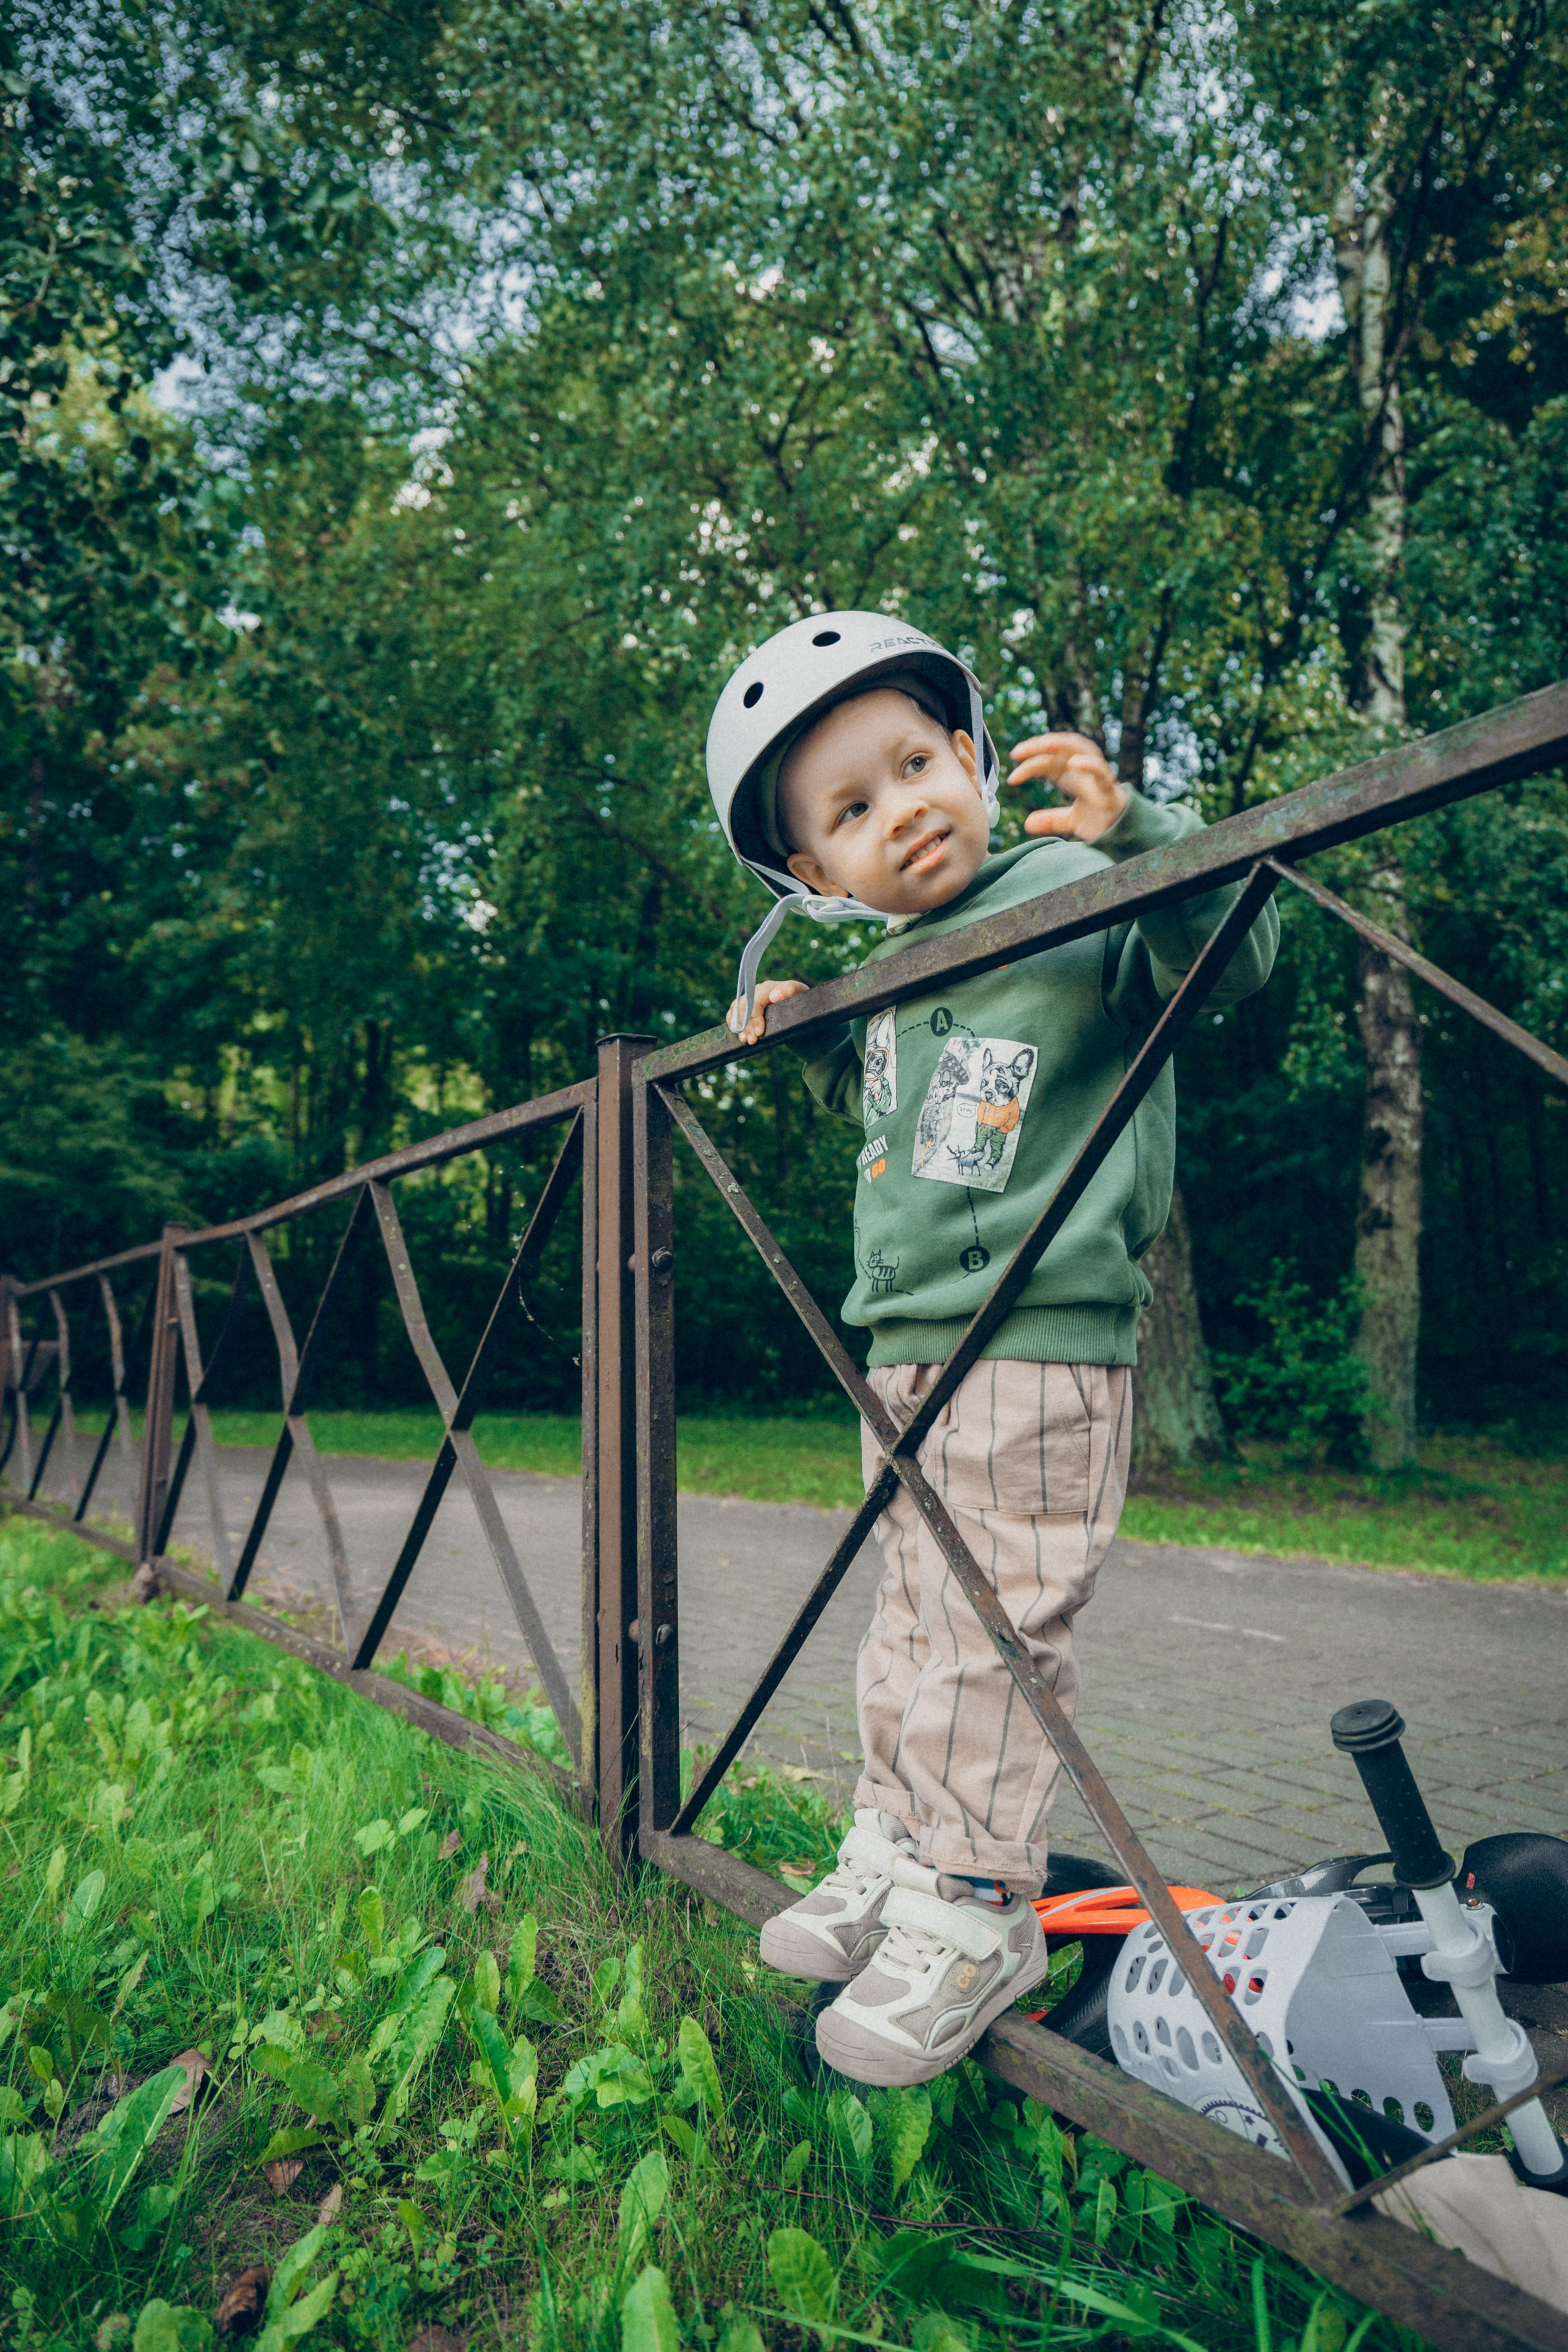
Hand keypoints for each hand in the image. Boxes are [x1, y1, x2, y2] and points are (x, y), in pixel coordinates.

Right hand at [726, 977, 808, 1043]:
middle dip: (746, 1025)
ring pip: (736, 1009)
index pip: (754, 1001)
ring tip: (746, 1040)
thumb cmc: (800, 1001)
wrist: (798, 1009)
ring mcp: (750, 999)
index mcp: (768, 988)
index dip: (754, 1017)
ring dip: (739, 1026)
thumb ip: (790, 990)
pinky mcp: (746, 1008)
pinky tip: (740, 1035)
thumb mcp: (800, 993)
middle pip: (743, 1006)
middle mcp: (756, 991)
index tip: (760, 1032)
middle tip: (752, 1041)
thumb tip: (774, 996)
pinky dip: (733, 1024)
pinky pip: (733, 1013)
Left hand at [1006, 731, 1127, 841]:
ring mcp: (1098, 777)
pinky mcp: (1111, 790)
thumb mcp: (1070, 822)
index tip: (1011, 777)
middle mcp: (1085, 771)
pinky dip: (1089, 765)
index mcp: (1074, 776)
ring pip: (1083, 749)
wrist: (1125, 835)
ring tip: (1043, 744)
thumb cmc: (1101, 821)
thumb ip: (1051, 820)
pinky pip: (1102, 772)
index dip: (1030, 764)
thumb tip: (1027, 823)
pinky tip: (1074, 763)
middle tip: (1017, 753)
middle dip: (1040, 745)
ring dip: (1063, 744)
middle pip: (1063, 748)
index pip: (1050, 761)